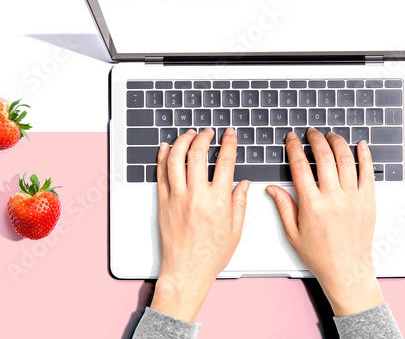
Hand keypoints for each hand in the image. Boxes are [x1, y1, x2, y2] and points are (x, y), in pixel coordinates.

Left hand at [150, 128, 249, 321]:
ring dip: (183, 141)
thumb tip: (243, 184)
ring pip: (176, 159)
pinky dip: (163, 157)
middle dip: (204, 137)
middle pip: (198, 154)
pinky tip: (167, 148)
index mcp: (218, 202)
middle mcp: (196, 196)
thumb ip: (240, 203)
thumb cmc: (210, 256)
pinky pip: (160, 173)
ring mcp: (176, 198)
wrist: (186, 271)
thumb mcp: (235, 230)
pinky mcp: (163, 203)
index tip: (230, 134)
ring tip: (189, 134)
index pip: (225, 162)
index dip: (228, 143)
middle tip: (208, 132)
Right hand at [266, 128, 383, 316]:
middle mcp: (333, 198)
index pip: (300, 167)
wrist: (346, 269)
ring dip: (337, 143)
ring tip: (331, 136)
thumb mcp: (293, 233)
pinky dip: (365, 156)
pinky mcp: (368, 201)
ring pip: (346, 160)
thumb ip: (284, 206)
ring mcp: (353, 198)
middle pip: (324, 157)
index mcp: (312, 205)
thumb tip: (272, 188)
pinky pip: (368, 172)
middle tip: (311, 133)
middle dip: (316, 140)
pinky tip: (360, 145)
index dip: (294, 148)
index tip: (292, 139)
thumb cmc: (320, 255)